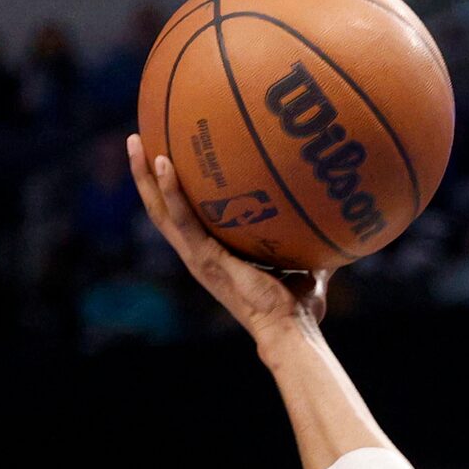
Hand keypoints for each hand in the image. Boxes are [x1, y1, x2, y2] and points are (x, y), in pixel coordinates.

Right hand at [126, 134, 328, 343]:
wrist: (288, 330)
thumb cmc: (297, 306)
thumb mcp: (304, 265)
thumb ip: (307, 243)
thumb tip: (332, 216)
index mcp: (212, 253)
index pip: (183, 216)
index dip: (171, 190)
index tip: (166, 157)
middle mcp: (197, 253)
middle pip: (160, 208)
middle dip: (145, 174)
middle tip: (137, 139)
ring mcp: (196, 256)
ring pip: (159, 210)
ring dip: (145, 175)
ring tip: (136, 140)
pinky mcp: (203, 259)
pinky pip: (181, 219)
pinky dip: (170, 191)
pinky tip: (164, 163)